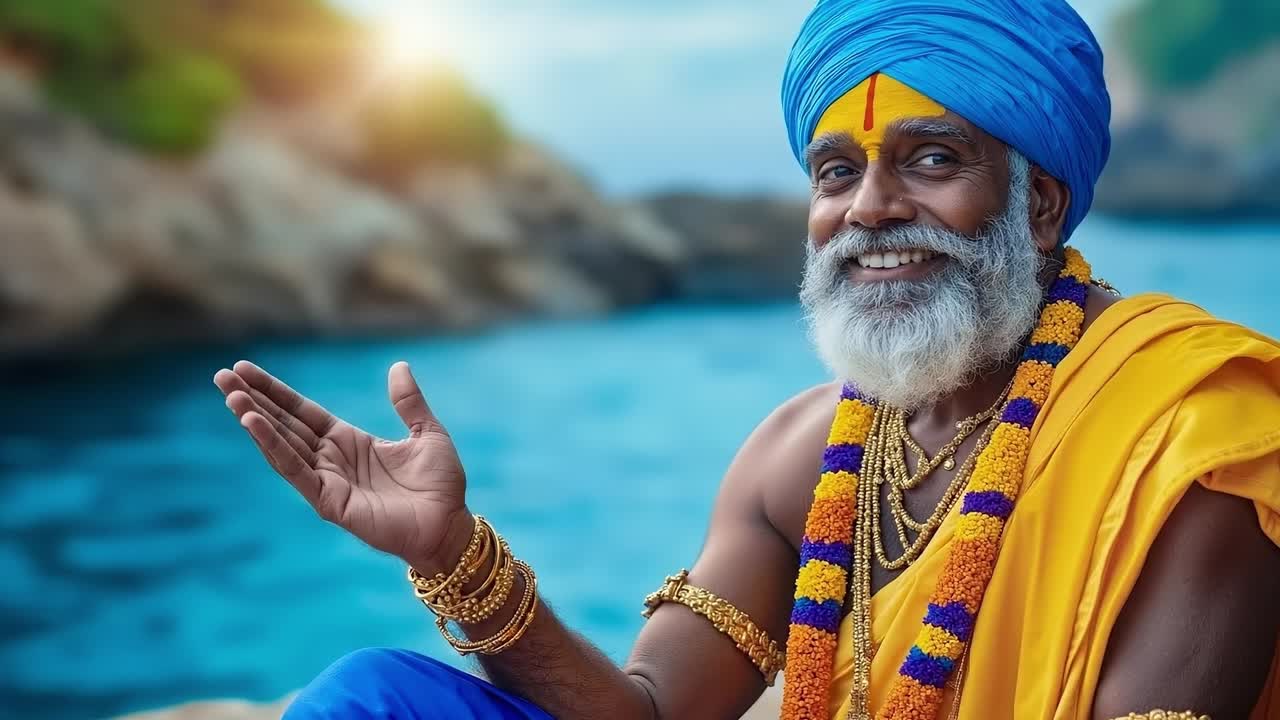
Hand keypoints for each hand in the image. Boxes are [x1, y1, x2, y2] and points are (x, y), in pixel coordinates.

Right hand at [213, 360, 473, 571]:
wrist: (450, 525)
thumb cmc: (441, 486)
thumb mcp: (427, 433)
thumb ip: (409, 402)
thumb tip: (399, 365)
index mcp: (349, 441)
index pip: (302, 412)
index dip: (274, 392)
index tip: (244, 370)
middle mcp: (332, 460)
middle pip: (284, 424)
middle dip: (252, 401)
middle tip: (221, 377)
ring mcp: (327, 481)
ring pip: (282, 445)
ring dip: (255, 421)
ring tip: (230, 396)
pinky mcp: (329, 501)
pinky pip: (295, 470)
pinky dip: (273, 447)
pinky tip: (252, 425)